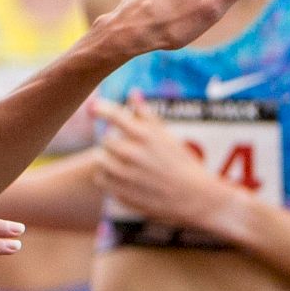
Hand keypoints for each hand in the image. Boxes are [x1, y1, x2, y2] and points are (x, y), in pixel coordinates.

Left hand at [91, 93, 237, 229]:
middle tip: (125, 148)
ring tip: (123, 163)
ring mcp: (126, 176)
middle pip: (105, 140)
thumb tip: (133, 92)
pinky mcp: (122, 193)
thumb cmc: (182, 163)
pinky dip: (106, 177)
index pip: (115, 115)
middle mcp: (133, 154)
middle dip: (113, 142)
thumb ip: (147, 114)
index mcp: (146, 137)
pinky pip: (100, 179)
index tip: (94, 108)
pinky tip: (120, 177)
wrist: (196, 198)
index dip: (102, 109)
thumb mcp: (167, 136)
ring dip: (107, 159)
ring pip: (99, 160)